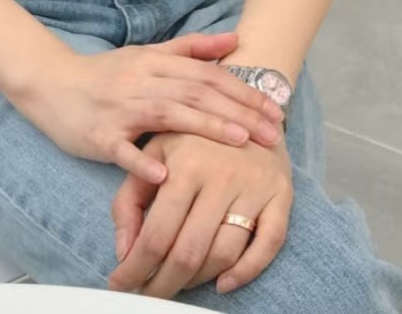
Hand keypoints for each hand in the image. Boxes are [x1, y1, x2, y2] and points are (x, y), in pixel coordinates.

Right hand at [18, 32, 283, 183]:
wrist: (51, 84)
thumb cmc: (106, 73)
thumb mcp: (147, 54)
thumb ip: (190, 48)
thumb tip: (234, 39)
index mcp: (155, 63)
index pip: (207, 75)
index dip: (243, 90)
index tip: (275, 108)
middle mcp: (141, 81)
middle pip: (195, 92)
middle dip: (238, 110)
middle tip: (273, 132)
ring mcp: (119, 108)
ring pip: (168, 114)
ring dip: (206, 126)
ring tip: (240, 141)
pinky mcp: (98, 136)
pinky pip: (122, 150)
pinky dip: (142, 163)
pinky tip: (165, 176)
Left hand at [108, 129, 292, 297]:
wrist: (246, 106)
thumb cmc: (193, 135)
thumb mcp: (154, 152)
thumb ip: (129, 198)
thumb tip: (124, 250)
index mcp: (185, 164)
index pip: (156, 233)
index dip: (136, 268)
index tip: (120, 284)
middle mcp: (221, 176)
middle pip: (189, 251)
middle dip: (164, 284)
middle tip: (148, 295)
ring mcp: (255, 187)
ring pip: (225, 254)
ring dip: (198, 280)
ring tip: (178, 283)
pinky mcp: (281, 195)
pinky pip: (268, 245)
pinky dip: (246, 272)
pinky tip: (223, 283)